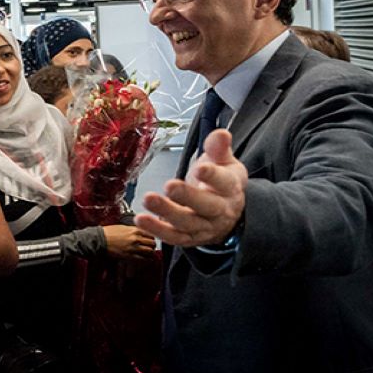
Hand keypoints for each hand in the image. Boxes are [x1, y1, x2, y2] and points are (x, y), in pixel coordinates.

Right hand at [102, 225, 156, 259]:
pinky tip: (145, 260)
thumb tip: (140, 232)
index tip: (150, 240)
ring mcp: (134, 248)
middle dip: (152, 246)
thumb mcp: (123, 227)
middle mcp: (136, 238)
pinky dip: (146, 260)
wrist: (100, 239)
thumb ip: (133, 230)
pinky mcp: (130, 256)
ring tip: (149, 254)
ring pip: (150, 251)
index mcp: (135, 230)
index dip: (151, 238)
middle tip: (150, 247)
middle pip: (152, 243)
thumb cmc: (109, 233)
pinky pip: (143, 259)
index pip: (151, 234)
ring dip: (150, 253)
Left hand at [136, 129, 246, 246]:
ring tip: (148, 199)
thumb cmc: (221, 181)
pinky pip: (173, 237)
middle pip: (206, 206)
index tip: (200, 168)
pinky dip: (157, 230)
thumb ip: (218, 148)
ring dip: (166, 212)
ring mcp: (204, 227)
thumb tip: (221, 134)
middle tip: (169, 185)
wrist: (227, 213)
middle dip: (187, 196)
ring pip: (187, 223)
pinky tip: (141, 219)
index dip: (213, 176)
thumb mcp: (224, 161)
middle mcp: (220, 211)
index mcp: (230, 188)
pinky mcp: (189, 238)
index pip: (224, 182)